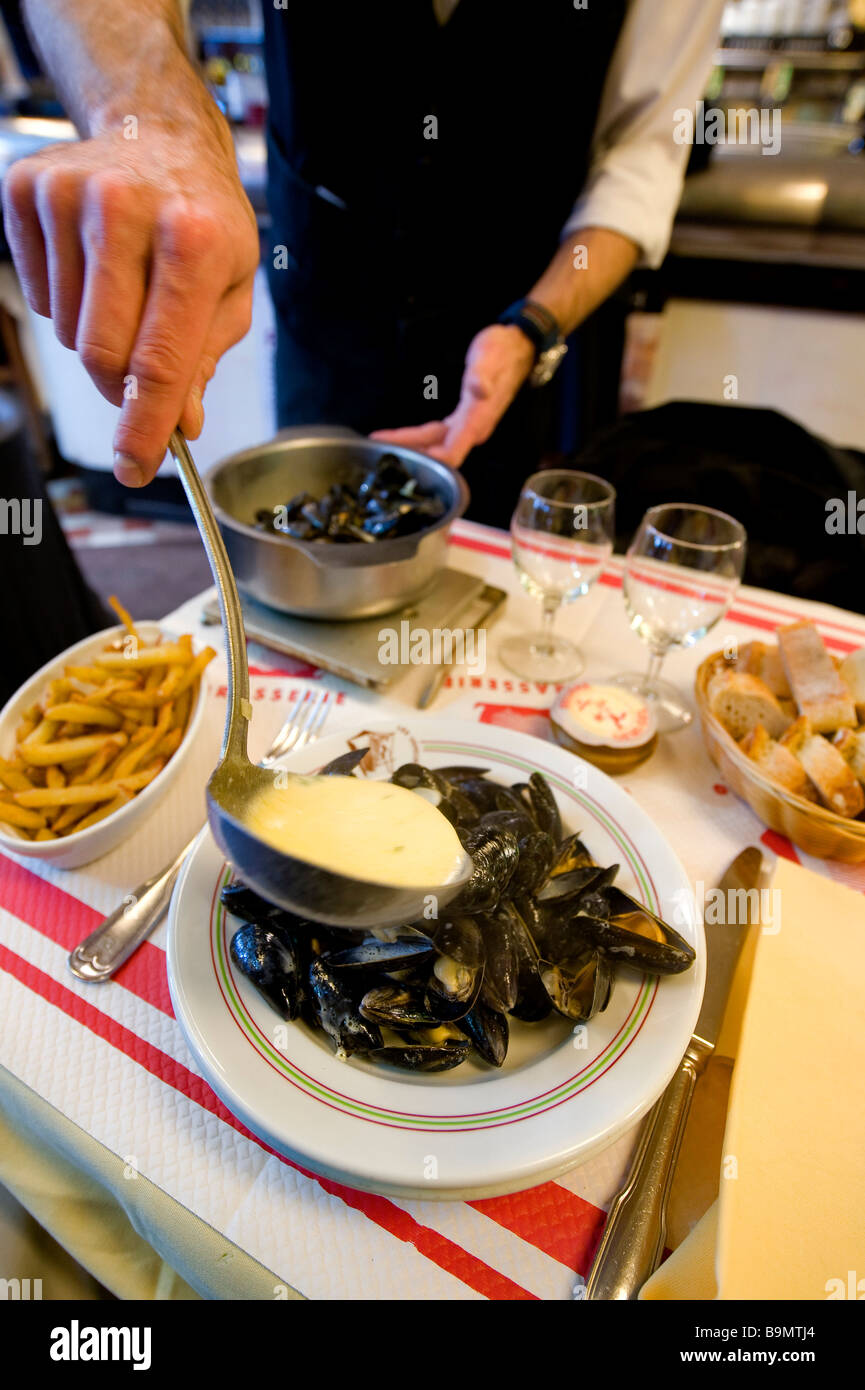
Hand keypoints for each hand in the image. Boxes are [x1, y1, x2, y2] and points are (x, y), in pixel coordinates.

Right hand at [2, 117, 258, 485]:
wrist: (158, 131)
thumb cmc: (203, 217)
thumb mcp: (231, 287)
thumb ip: (204, 359)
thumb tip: (180, 423)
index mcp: (195, 238)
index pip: (160, 361)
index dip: (145, 426)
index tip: (134, 467)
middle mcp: (128, 208)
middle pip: (102, 356)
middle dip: (121, 387)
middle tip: (141, 375)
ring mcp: (69, 194)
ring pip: (67, 332)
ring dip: (96, 339)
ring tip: (126, 293)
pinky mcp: (26, 190)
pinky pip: (39, 297)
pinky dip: (66, 304)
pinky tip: (95, 267)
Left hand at [370, 324, 535, 467]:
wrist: (518, 348)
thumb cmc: (503, 352)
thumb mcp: (490, 358)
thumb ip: (482, 376)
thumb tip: (478, 390)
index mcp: (477, 420)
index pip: (451, 452)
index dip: (429, 461)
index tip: (404, 461)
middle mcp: (473, 430)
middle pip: (438, 453)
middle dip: (410, 455)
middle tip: (379, 452)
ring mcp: (468, 426)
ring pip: (435, 445)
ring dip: (411, 448)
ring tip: (382, 445)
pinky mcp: (464, 421)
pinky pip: (436, 435)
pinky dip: (417, 439)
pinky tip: (401, 439)